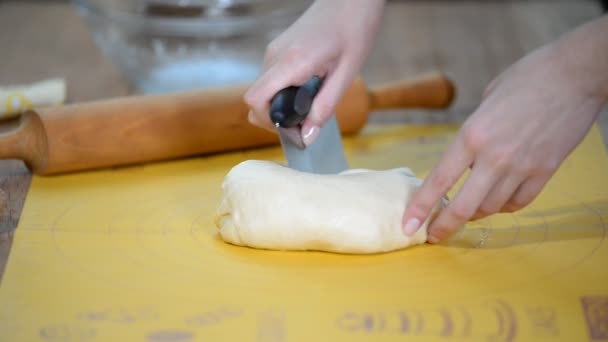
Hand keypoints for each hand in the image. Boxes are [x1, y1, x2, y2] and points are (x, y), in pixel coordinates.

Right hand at [244, 0, 384, 145]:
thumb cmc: (354, 29)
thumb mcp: (346, 75)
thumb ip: (324, 107)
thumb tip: (307, 136)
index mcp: (292, 62)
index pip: (256, 100)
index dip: (269, 122)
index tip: (293, 130)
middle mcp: (275, 55)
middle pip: (256, 99)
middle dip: (276, 118)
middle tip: (304, 122)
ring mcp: (274, 50)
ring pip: (264, 90)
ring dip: (281, 104)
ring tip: (310, 102)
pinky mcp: (278, 48)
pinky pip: (272, 79)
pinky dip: (283, 91)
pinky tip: (307, 88)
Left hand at [402, 17, 607, 242]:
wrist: (575, 74)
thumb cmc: (526, 77)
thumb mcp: (486, 100)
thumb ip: (473, 132)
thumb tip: (466, 155)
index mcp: (471, 136)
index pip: (438, 181)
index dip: (420, 208)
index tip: (407, 226)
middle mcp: (493, 157)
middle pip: (463, 207)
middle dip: (444, 227)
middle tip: (433, 236)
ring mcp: (522, 167)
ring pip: (491, 208)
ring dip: (475, 214)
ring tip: (467, 211)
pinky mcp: (545, 171)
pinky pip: (520, 202)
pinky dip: (505, 207)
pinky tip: (498, 202)